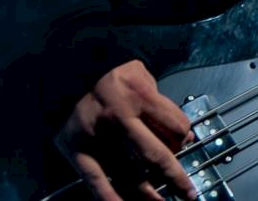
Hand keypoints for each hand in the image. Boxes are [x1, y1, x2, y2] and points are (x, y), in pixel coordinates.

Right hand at [56, 59, 197, 199]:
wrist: (69, 68)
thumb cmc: (112, 73)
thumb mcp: (143, 76)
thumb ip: (162, 105)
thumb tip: (183, 136)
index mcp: (141, 96)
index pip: (174, 127)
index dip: (184, 138)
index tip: (186, 145)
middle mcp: (121, 118)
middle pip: (155, 155)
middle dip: (175, 178)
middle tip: (188, 193)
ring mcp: (98, 136)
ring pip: (128, 173)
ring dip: (148, 194)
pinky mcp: (78, 149)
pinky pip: (95, 180)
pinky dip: (109, 198)